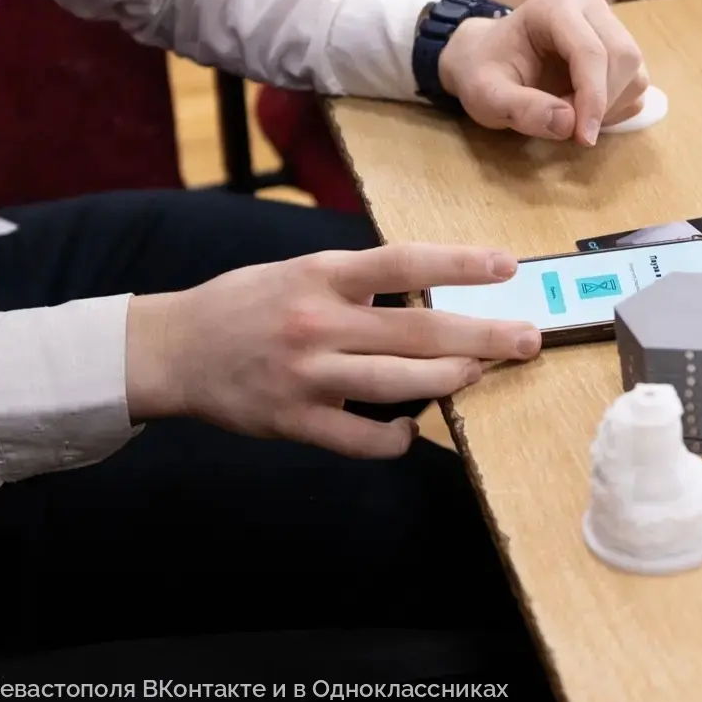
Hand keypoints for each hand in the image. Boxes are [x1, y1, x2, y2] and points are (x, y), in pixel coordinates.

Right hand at [125, 243, 542, 457]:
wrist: (173, 350)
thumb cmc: (243, 304)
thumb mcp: (297, 272)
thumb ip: (354, 281)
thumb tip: (421, 290)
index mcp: (320, 276)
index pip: (403, 263)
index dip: (459, 264)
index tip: (506, 265)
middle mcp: (318, 323)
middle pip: (418, 330)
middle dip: (483, 336)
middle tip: (528, 338)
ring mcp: (308, 376)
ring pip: (401, 383)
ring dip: (450, 381)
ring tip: (477, 373)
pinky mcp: (294, 421)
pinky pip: (362, 438)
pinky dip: (396, 438)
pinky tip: (411, 430)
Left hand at [437, 0, 648, 144]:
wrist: (486, 61)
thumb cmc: (483, 73)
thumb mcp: (485, 96)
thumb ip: (520, 109)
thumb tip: (568, 123)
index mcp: (552, 6)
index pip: (590, 51)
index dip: (593, 97)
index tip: (583, 137)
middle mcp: (587, 6)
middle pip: (623, 57)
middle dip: (603, 102)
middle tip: (568, 128)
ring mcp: (608, 25)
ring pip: (635, 72)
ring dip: (610, 107)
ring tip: (569, 115)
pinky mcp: (619, 48)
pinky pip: (636, 84)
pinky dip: (616, 108)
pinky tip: (583, 111)